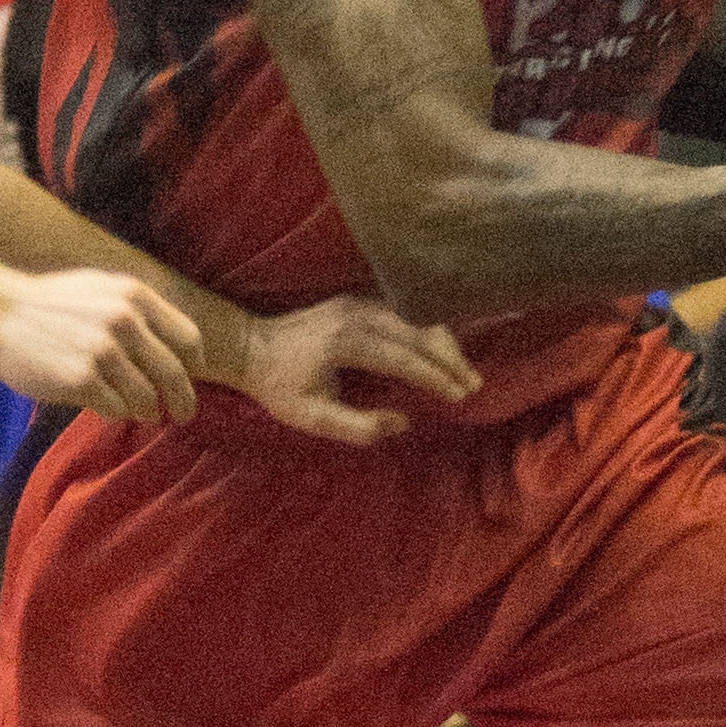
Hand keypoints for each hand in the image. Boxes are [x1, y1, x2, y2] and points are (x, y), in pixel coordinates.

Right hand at [0, 269, 201, 423]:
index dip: (193, 365)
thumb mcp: (98, 289)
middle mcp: (124, 321)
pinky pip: (116, 410)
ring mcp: (103, 351)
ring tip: (137, 412)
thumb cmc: (45, 305)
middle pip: (174, 374)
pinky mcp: (81, 379)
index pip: (187, 338)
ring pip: (146, 398)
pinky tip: (103, 408)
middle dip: (183, 400)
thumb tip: (171, 345)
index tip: (191, 379)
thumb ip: (135, 310)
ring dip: (145, 410)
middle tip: (183, 414)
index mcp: (133, 296)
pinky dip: (114, 413)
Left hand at [234, 296, 481, 444]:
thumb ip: (358, 426)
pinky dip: (427, 330)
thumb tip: (403, 421)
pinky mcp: (357, 300)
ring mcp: (357, 302)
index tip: (460, 395)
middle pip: (417, 332)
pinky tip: (441, 348)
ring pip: (414, 318)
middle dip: (449, 359)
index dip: (435, 377)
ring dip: (443, 342)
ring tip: (463, 370)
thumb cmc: (280, 387)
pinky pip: (403, 312)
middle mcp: (356, 315)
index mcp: (346, 342)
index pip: (404, 358)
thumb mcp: (312, 418)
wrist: (251, 347)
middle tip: (473, 384)